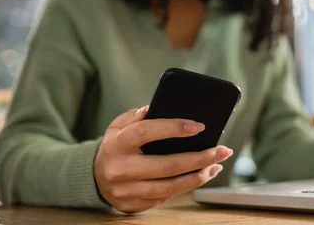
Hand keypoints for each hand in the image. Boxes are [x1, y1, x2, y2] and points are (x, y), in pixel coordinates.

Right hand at [94, 106, 232, 212]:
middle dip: (198, 158)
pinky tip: (200, 176)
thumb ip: (137, 116)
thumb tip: (155, 108)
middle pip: (166, 165)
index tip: (199, 126)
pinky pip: (165, 197)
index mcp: (117, 144)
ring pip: (169, 187)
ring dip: (198, 176)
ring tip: (216, 165)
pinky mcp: (132, 205)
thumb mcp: (119, 126)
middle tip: (221, 150)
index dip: (174, 128)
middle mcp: (120, 169)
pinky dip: (185, 187)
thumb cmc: (115, 146)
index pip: (146, 133)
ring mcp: (126, 191)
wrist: (92, 177)